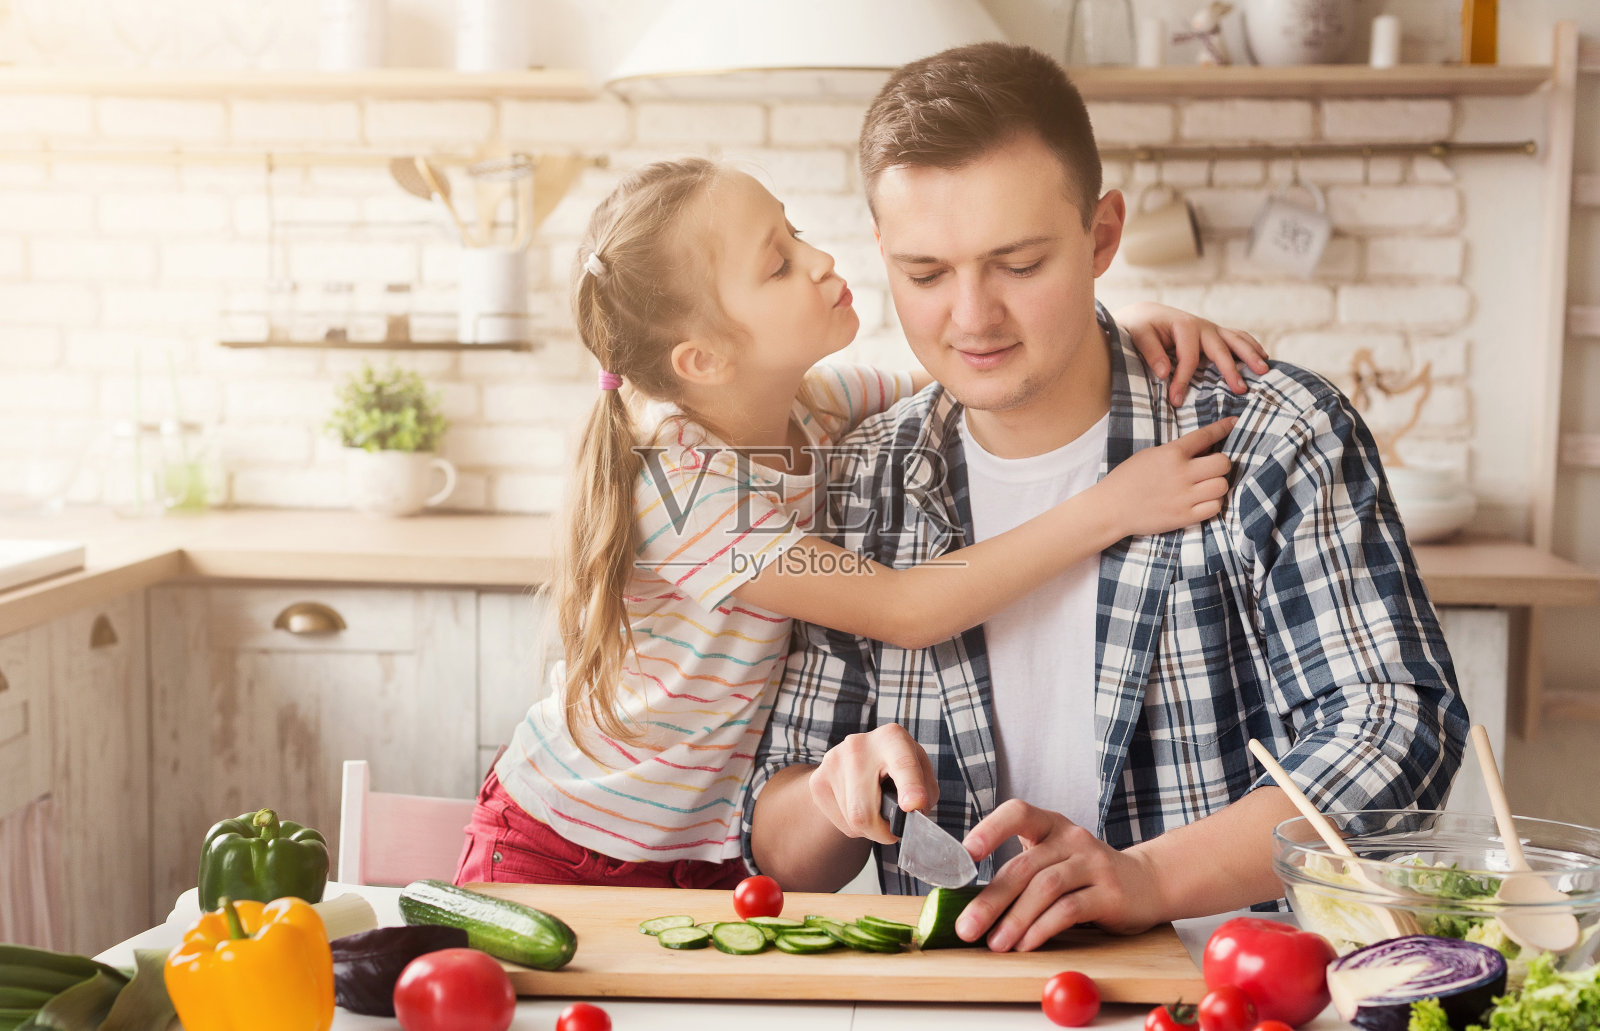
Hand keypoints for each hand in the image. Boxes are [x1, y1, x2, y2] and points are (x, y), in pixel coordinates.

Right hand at [807, 724, 936, 844]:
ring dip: (869, 828)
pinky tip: (859, 806)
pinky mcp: (818, 780)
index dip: (910, 787)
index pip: (903, 765)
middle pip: (865, 810)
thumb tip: (913, 811)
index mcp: (892, 738)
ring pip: (852, 820)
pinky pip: (840, 821)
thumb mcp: (921, 771)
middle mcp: (858, 745)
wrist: (858, 757)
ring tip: (876, 811)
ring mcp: (833, 761)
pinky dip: (854, 824)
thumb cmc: (898, 766)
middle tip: (892, 832)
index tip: (914, 805)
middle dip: (882, 832)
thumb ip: (925, 792)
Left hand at [956, 799, 1165, 951]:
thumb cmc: (1087, 875)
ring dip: (1015, 919)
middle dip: (991, 899)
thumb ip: (1022, 873)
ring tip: (996, 943)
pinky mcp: (1110, 893)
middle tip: (967, 927)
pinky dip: (1043, 928)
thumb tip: (973, 907)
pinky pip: (1069, 909)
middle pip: (1024, 865)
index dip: (990, 828)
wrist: (1148, 883)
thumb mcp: (1055, 861)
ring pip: (1045, 888)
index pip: (1018, 812)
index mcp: (1051, 825)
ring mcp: (1093, 863)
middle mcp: (1072, 838)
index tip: (966, 852)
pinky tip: (1026, 944)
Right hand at [1095, 417, 1234, 536]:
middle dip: (1221, 464)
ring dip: (1217, 485)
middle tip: (1211, 468)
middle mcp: (1181, 473)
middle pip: (1223, 463)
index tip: (1234, 423)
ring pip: (1222, 486)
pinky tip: (1201, 501)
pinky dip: (1212, 503)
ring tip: (1206, 487)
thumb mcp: (1150, 455)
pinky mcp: (1185, 517)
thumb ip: (1176, 452)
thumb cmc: (1127, 479)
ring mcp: (1185, 497)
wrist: (1111, 508)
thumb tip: (1202, 449)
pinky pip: (1215, 507)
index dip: (1224, 427)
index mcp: (1171, 453)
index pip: (1206, 435)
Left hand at [1116, 301, 1268, 404]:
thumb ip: (1151, 352)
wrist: (1146, 314)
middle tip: (1241, 389)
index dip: (1183, 380)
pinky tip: (1264, 356)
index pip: (1188, 358)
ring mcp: (1212, 328)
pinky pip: (1237, 338)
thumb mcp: (1139, 335)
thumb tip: (1164, 373)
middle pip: (1220, 349)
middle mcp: (1202, 326)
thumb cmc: (1141, 327)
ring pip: (1236, 340)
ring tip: (1264, 370)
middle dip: (1231, 370)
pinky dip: (1251, 346)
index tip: (1177, 401)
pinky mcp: (1215, 332)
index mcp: (1183, 326)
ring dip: (1251, 355)